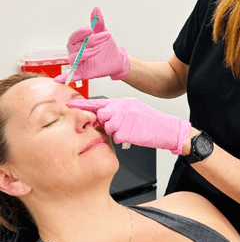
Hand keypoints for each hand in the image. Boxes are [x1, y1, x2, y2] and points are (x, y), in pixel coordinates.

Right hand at [54, 7, 129, 82]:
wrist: (117, 59)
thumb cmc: (106, 47)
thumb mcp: (103, 33)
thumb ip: (98, 22)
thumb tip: (96, 9)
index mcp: (78, 42)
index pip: (74, 37)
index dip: (81, 33)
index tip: (90, 29)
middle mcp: (75, 52)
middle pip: (76, 47)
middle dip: (89, 42)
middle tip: (103, 37)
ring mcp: (79, 63)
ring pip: (75, 58)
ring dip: (86, 53)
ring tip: (98, 49)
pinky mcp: (83, 73)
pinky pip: (72, 76)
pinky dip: (65, 78)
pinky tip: (59, 79)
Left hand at [67, 97, 190, 154]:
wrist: (167, 129)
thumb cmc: (151, 122)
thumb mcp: (134, 109)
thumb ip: (118, 111)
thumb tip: (103, 116)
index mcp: (123, 102)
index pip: (98, 102)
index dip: (83, 105)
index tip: (70, 105)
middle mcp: (121, 108)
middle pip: (101, 117)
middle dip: (106, 123)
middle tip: (120, 126)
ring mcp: (123, 119)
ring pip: (107, 128)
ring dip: (116, 132)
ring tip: (130, 130)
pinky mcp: (126, 131)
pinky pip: (116, 138)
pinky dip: (123, 139)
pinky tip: (133, 135)